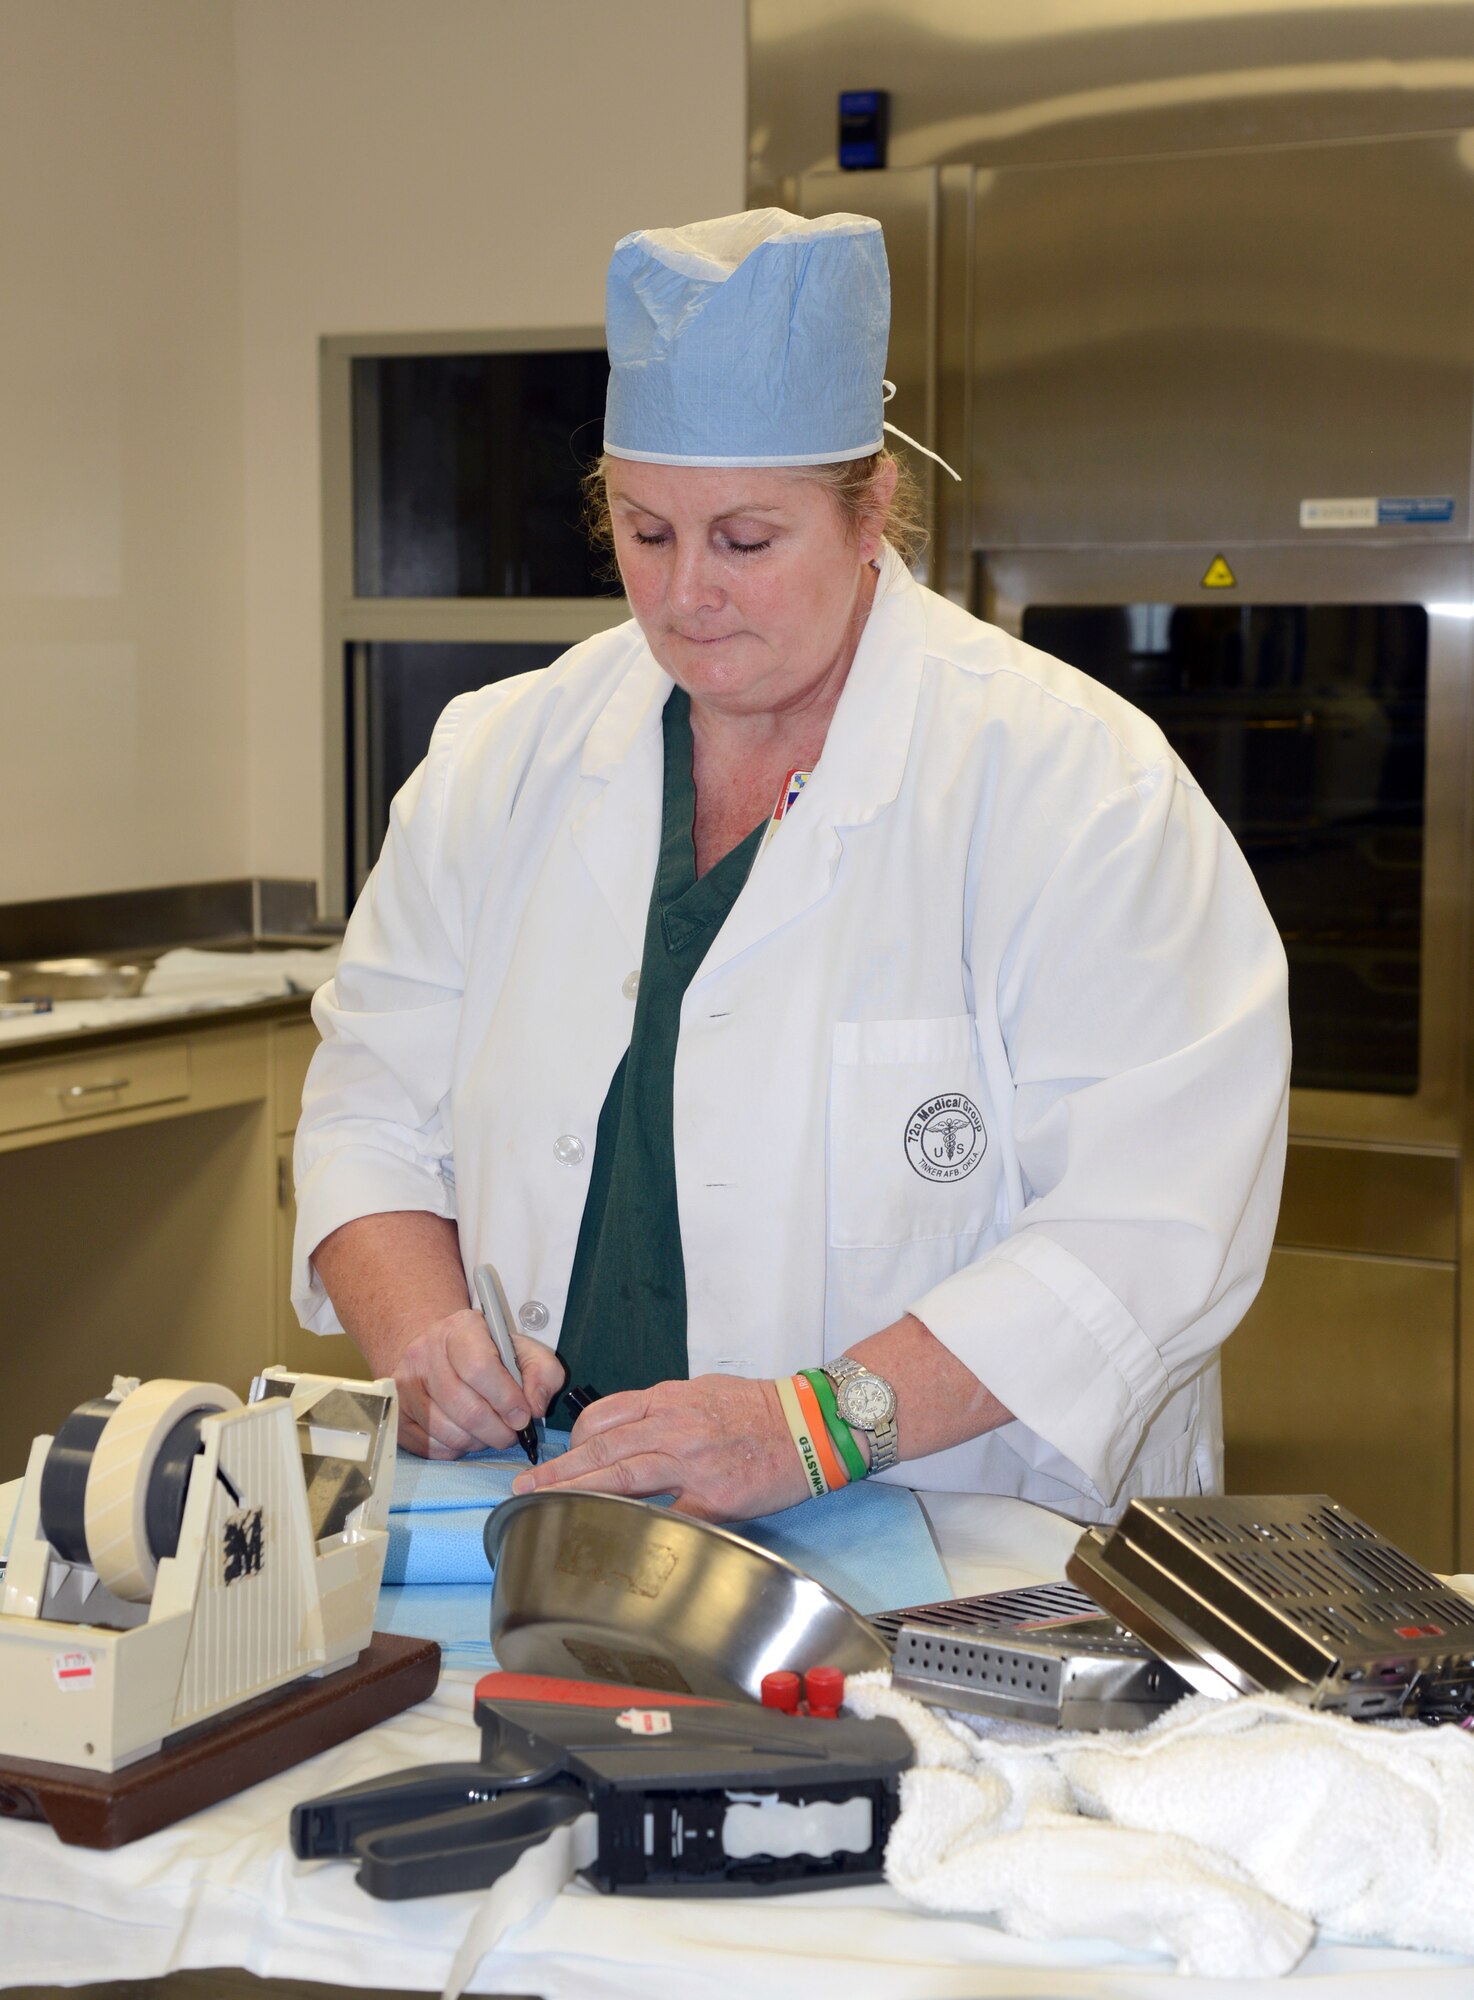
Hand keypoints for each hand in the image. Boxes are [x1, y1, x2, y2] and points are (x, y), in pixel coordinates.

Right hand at [393, 1307, 564, 1458]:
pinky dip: (457, 1450)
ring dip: (479, 1442)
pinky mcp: (397, 1414)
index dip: (506, 1399)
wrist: (437, 1352)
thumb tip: (534, 1408)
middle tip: (512, 1433)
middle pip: (465, 1408)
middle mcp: (424, 1354)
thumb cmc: (488, 1353)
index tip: (523, 1416)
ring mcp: (404, 1385)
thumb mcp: (523, 1350)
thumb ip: (543, 1373)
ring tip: (491, 1432)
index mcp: (459, 1329)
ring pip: (448, 1432)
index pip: (479, 1368)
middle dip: (498, 1431)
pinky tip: (468, 1435)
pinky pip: (431, 1448)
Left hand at [510, 1374, 811, 1521]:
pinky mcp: (714, 1497)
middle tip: (523, 1487)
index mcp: (668, 1399)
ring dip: (577, 1494)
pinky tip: (613, 1539)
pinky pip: (668, 1516)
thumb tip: (627, 1429)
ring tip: (546, 1508)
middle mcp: (673, 1427)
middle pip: (601, 1449)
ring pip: (622, 1477)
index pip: (603, 1416)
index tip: (554, 1459)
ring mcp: (692, 1463)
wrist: (810, 1423)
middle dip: (557, 1471)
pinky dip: (639, 1528)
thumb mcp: (703, 1391)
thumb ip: (663, 1409)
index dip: (572, 1441)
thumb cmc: (760, 1408)